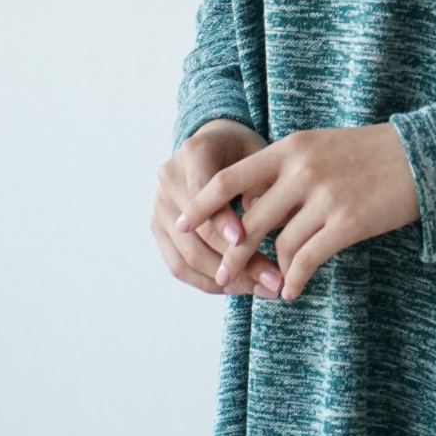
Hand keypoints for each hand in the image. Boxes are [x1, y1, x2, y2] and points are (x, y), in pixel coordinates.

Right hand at [152, 119, 280, 297]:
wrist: (217, 146)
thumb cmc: (245, 152)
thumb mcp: (261, 155)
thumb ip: (261, 182)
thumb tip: (260, 214)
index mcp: (194, 152)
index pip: (202, 190)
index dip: (220, 218)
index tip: (244, 240)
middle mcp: (169, 179)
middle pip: (196, 231)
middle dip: (235, 260)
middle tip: (274, 279)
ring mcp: (160, 206)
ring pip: (187, 256)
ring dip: (226, 279)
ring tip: (263, 289)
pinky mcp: (160, 229)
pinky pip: (179, 266)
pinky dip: (208, 282)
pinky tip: (239, 289)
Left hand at [178, 122, 419, 303]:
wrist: (423, 157)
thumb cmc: (369, 153)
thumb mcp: (319, 147)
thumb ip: (284, 170)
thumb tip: (248, 206)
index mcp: (289, 149)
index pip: (229, 178)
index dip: (202, 206)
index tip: (183, 224)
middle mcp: (301, 171)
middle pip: (249, 221)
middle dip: (233, 255)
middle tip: (223, 277)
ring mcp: (325, 197)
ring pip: (280, 245)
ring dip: (271, 271)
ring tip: (268, 286)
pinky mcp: (348, 223)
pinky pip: (308, 259)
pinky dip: (296, 279)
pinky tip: (293, 290)